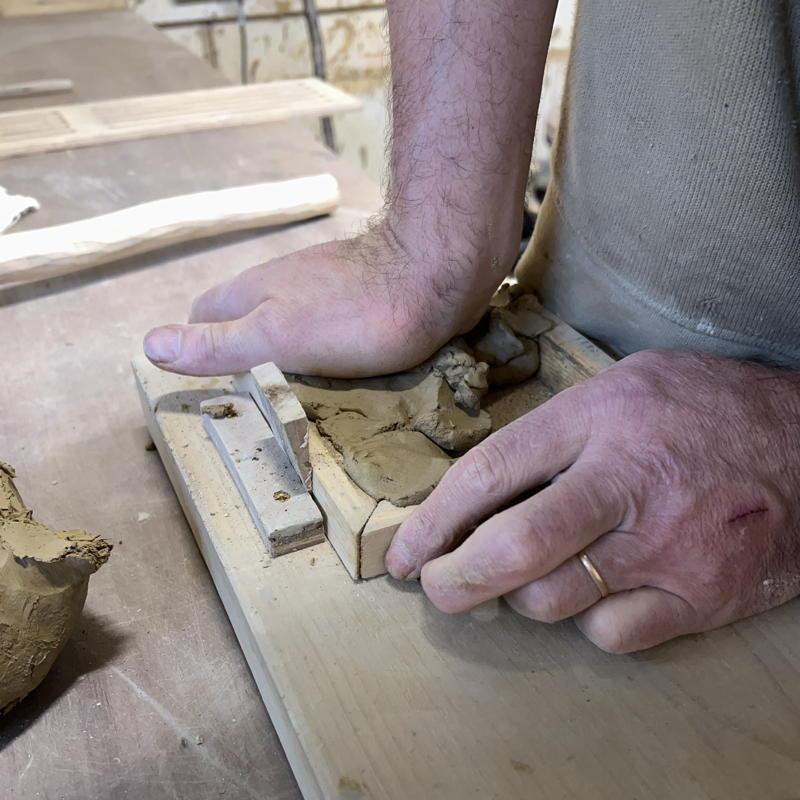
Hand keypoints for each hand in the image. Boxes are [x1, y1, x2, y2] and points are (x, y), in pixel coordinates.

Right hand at [143, 220, 511, 377]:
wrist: (438, 273)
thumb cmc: (356, 313)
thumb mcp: (276, 337)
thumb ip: (218, 343)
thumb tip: (148, 345)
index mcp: (256, 292)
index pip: (204, 314)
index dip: (197, 344)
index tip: (203, 385)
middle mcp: (287, 283)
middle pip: (247, 314)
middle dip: (239, 347)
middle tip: (248, 394)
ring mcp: (327, 285)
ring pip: (290, 317)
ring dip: (284, 348)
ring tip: (292, 391)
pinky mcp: (365, 292)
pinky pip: (330, 320)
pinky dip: (325, 344)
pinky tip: (341, 370)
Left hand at [386, 350, 799, 652]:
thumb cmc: (704, 407)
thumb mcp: (622, 387)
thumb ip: (553, 429)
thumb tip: (481, 486)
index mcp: (598, 419)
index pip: (489, 474)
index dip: (433, 521)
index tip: (406, 553)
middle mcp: (627, 483)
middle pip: (512, 549)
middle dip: (455, 580)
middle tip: (439, 587)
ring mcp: (666, 546)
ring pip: (553, 602)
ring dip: (523, 598)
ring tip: (532, 577)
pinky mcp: (701, 596)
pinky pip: (611, 635)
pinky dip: (589, 623)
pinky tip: (600, 594)